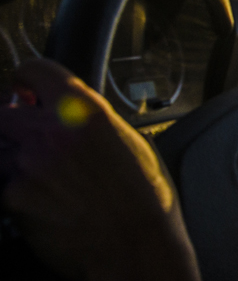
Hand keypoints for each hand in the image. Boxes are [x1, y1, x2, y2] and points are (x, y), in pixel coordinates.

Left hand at [0, 59, 198, 280]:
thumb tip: (74, 115)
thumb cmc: (143, 198)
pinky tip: (44, 205)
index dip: (26, 80)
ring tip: (44, 179)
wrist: (134, 245)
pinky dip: (16, 194)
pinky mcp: (13, 198)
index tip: (25, 90)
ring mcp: (28, 165)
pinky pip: (2, 187)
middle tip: (29, 139)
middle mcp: (51, 131)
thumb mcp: (130, 141)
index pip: (35, 70)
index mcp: (84, 110)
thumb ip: (93, 121)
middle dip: (12, 124)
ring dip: (13, 160)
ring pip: (0, 151)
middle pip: (1, 112)